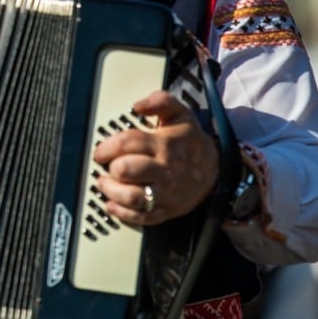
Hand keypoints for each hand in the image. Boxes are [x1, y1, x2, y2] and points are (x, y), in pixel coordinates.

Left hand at [91, 90, 219, 225]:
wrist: (216, 169)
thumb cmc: (189, 141)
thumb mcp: (179, 114)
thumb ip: (160, 101)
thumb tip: (138, 105)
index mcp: (164, 144)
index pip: (128, 143)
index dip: (107, 146)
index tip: (100, 151)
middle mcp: (165, 170)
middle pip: (127, 170)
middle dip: (111, 167)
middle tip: (106, 166)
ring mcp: (166, 193)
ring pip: (131, 196)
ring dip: (111, 191)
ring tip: (105, 184)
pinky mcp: (166, 210)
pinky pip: (141, 217)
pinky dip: (122, 213)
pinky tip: (113, 204)